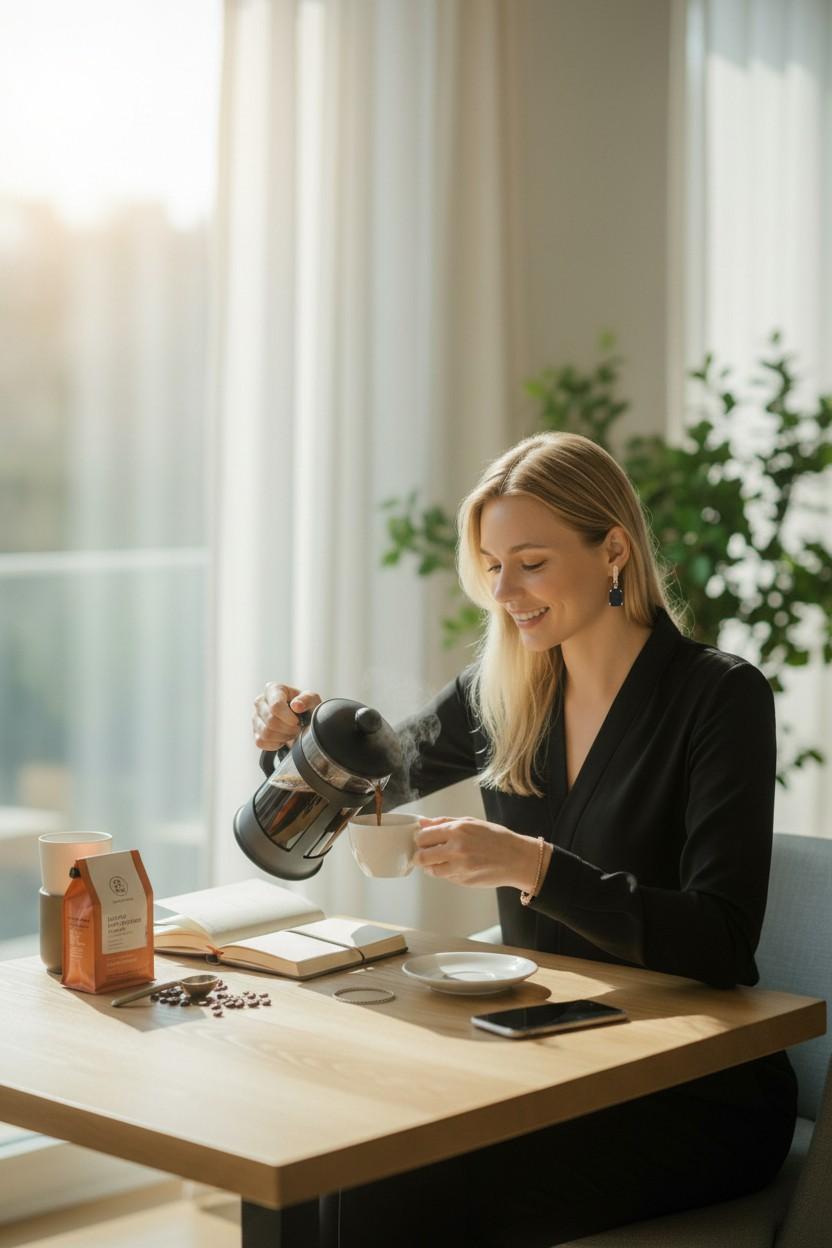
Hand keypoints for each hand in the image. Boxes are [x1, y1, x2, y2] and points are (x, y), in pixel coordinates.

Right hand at [252, 683, 321, 750]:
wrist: (302, 719)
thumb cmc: (306, 706)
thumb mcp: (312, 699)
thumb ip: (307, 699)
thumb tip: (296, 705)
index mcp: (273, 689)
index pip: (275, 706)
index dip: (288, 717)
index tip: (298, 721)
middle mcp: (260, 701)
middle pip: (271, 721)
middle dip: (288, 728)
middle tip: (297, 727)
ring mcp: (255, 717)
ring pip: (266, 733)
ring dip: (283, 737)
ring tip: (291, 732)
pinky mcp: (255, 732)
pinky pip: (261, 742)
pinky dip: (275, 744)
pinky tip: (283, 738)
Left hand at [413, 816, 545, 890]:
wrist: (517, 859)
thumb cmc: (496, 838)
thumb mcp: (471, 822)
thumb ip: (445, 822)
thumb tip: (423, 822)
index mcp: (457, 831)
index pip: (424, 836)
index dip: (420, 839)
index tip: (422, 840)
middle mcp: (456, 849)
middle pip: (422, 856)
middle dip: (420, 855)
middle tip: (424, 853)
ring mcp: (460, 867)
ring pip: (431, 870)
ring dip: (431, 866)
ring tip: (440, 860)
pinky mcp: (463, 881)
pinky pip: (445, 877)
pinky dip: (445, 872)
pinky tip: (455, 866)